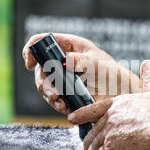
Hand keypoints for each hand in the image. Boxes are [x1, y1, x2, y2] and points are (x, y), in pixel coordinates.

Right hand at [22, 32, 140, 114]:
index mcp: (67, 46)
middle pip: (40, 68)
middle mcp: (60, 61)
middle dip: (42, 82)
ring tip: (60, 103)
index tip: (29, 62)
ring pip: (45, 85)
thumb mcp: (99, 63)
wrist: (119, 94)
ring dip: (49, 95)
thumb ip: (84, 61)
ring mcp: (61, 78)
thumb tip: (67, 60)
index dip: (31, 50)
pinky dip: (56, 104)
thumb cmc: (111, 72)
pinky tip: (65, 107)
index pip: (41, 41)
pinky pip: (54, 98)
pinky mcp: (64, 93)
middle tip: (53, 93)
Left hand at [67, 60, 149, 149]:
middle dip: (88, 141)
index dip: (82, 114)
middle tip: (85, 149)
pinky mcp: (111, 149)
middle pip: (93, 131)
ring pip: (94, 146)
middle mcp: (109, 117)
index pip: (94, 109)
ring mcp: (108, 133)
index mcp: (117, 104)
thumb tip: (148, 64)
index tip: (72, 118)